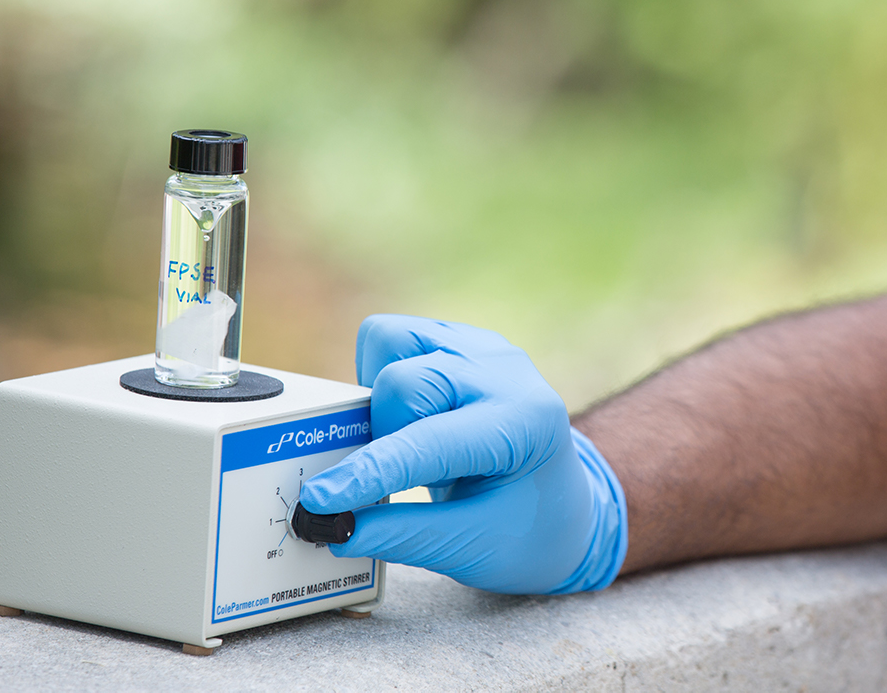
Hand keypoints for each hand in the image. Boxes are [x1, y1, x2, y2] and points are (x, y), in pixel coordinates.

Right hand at [298, 314, 626, 593]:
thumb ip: (401, 536)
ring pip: (390, 343)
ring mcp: (483, 347)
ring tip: (413, 443)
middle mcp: (505, 372)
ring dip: (382, 399)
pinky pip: (392, 337)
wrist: (567, 503)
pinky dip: (383, 375)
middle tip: (401, 479)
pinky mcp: (459, 338)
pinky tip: (413, 419)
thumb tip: (329, 527)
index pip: (428, 444)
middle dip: (382, 435)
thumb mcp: (473, 550)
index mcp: (524, 426)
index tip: (320, 498)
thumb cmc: (528, 531)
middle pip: (402, 382)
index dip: (368, 472)